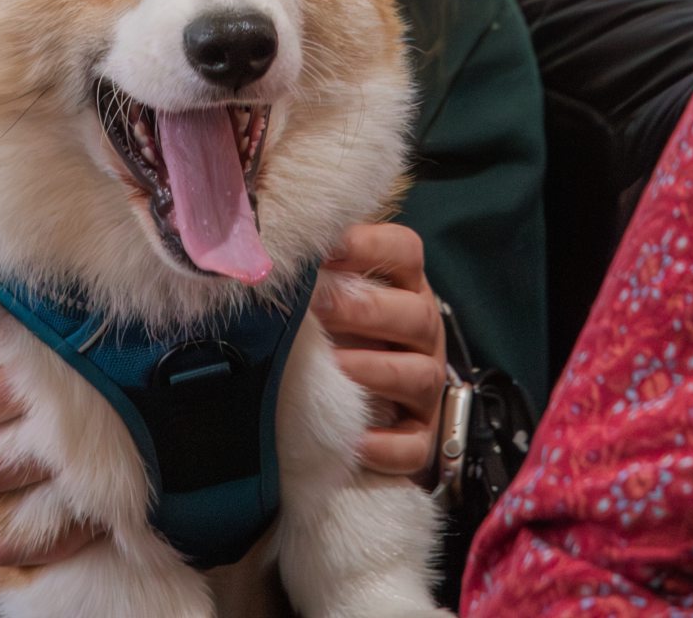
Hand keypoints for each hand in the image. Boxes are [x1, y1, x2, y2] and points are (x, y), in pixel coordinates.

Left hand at [317, 222, 445, 479]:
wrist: (374, 403)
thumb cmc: (344, 331)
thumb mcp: (337, 293)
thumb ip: (317, 271)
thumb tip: (265, 248)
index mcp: (404, 286)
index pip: (404, 250)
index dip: (367, 246)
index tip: (323, 250)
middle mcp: (424, 331)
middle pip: (414, 313)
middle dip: (363, 310)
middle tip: (317, 308)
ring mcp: (427, 386)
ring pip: (419, 375)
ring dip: (374, 371)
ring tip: (334, 368)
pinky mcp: (422, 437)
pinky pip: (414, 445)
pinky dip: (385, 445)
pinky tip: (353, 438)